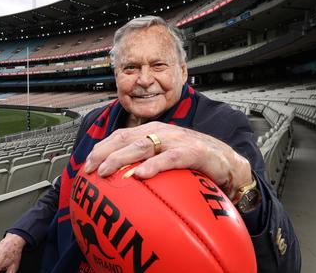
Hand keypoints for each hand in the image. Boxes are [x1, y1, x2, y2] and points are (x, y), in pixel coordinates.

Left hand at [82, 121, 252, 199]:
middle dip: (104, 153)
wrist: (230, 163)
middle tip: (89, 169)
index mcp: (152, 132)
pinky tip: (140, 175)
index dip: (101, 148)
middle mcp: (162, 132)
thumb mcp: (166, 159)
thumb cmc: (194, 162)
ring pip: (143, 146)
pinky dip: (154, 166)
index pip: (120, 136)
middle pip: (126, 139)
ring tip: (106, 171)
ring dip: (121, 158)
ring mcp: (177, 140)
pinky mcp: (193, 152)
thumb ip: (146, 164)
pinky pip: (170, 158)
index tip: (86, 165)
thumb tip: (119, 183)